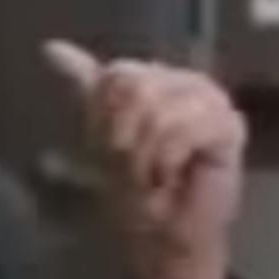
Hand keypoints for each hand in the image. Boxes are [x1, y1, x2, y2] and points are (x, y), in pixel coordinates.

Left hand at [43, 39, 247, 278]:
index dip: (103, 116)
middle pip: (135, 88)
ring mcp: (211, 99)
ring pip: (157, 110)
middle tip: (132, 165)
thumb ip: (83, 85)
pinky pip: (183, 129)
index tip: (106, 147)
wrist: (160, 231)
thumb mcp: (98, 130)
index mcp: (150, 75)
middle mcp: (182, 79)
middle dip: (123, 136)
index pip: (116, 76)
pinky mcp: (229, 125)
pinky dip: (166, 159)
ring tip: (151, 174)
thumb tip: (49, 46)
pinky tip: (171, 174)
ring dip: (143, 154)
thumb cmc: (132, 183)